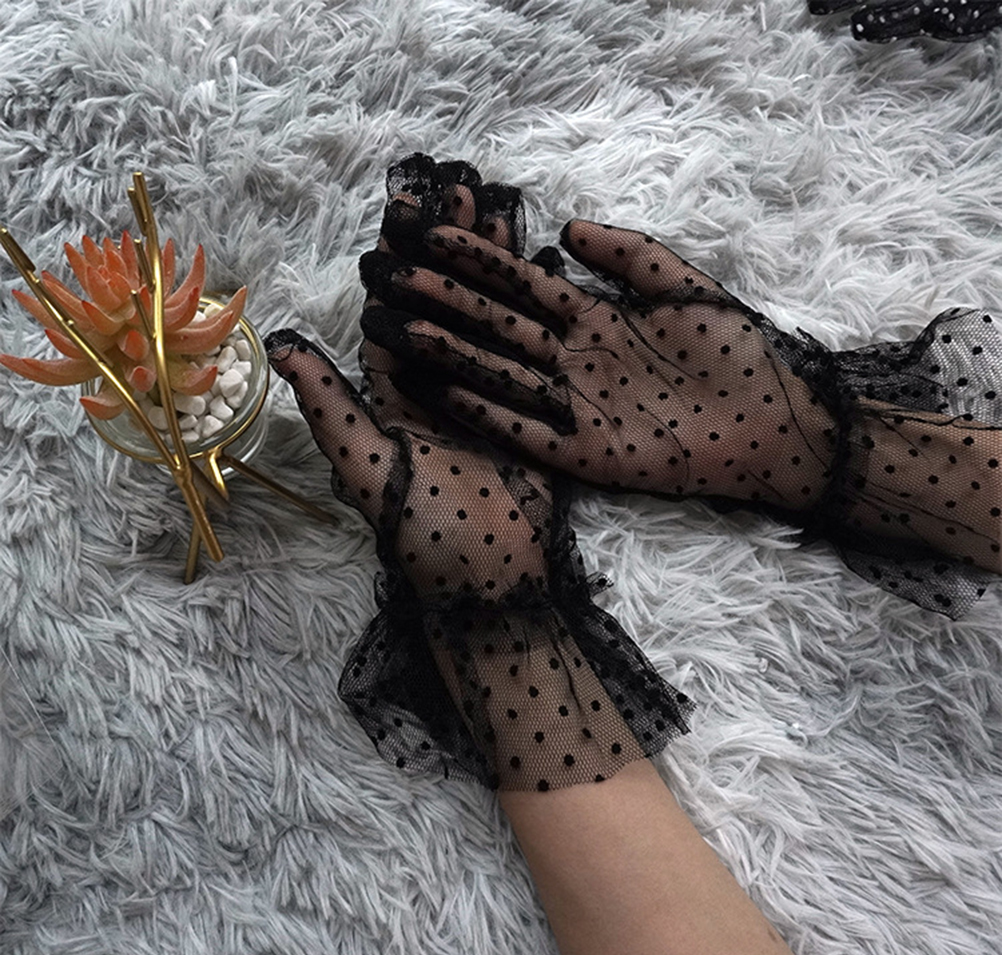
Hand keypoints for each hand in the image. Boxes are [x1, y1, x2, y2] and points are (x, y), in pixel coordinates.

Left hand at [266, 156, 691, 790]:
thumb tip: (282, 342)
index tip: (406, 206)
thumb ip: (331, 405)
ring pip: (487, 315)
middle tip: (459, 183)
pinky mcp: (528, 409)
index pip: (395, 313)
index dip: (400, 261)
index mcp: (394, 396)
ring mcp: (486, 395)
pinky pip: (530, 347)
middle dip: (451, 245)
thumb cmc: (424, 533)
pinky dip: (536, 305)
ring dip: (493, 262)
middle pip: (444, 302)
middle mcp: (439, 386)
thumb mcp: (369, 468)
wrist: (491, 581)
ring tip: (502, 204)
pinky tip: (544, 263)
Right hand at [360, 204, 1001, 617]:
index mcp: (597, 321)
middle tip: (393, 273)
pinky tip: (444, 393)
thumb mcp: (688, 291)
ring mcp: (576, 408)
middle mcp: (575, 362)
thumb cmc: (739, 356)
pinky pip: (524, 431)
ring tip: (402, 326)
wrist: (774, 428)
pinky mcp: (583, 455)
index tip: (431, 230)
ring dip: (452, 352)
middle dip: (447, 298)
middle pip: (500, 325)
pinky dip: (485, 414)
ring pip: (501, 374)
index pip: (525, 284)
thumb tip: (565, 228)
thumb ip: (631, 256)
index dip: (480, 257)